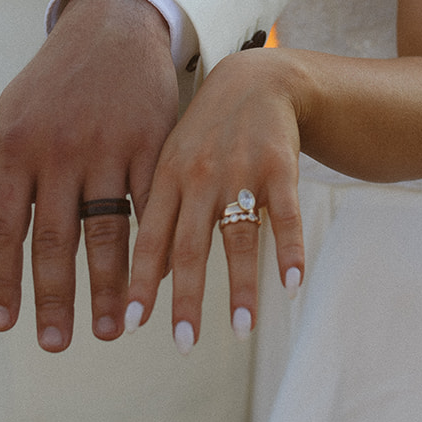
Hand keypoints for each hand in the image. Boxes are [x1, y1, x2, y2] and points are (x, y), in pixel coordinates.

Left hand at [0, 0, 178, 350]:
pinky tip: (152, 282)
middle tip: (56, 344)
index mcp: (16, 147)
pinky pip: (149, 204)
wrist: (114, 26)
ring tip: (109, 329)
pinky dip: (150, 247)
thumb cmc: (54, 78)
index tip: (2, 323)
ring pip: (106, 228)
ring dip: (107, 285)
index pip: (1, 226)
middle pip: (54, 237)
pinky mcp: (151, 142)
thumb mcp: (7, 116)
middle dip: (54, 297)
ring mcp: (108, 146)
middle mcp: (59, 150)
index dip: (0, 279)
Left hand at [127, 49, 305, 350]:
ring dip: (241, 287)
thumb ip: (159, 214)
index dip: (139, 283)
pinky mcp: (280, 168)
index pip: (148, 239)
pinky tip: (292, 284)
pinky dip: (288, 249)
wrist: (256, 78)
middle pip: (190, 246)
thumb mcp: (171, 160)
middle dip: (186, 298)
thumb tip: (151, 279)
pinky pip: (286, 215)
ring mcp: (240, 172)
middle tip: (182, 343)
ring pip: (238, 237)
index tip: (129, 325)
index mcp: (166, 177)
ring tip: (242, 330)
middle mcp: (199, 177)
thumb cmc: (206, 132)